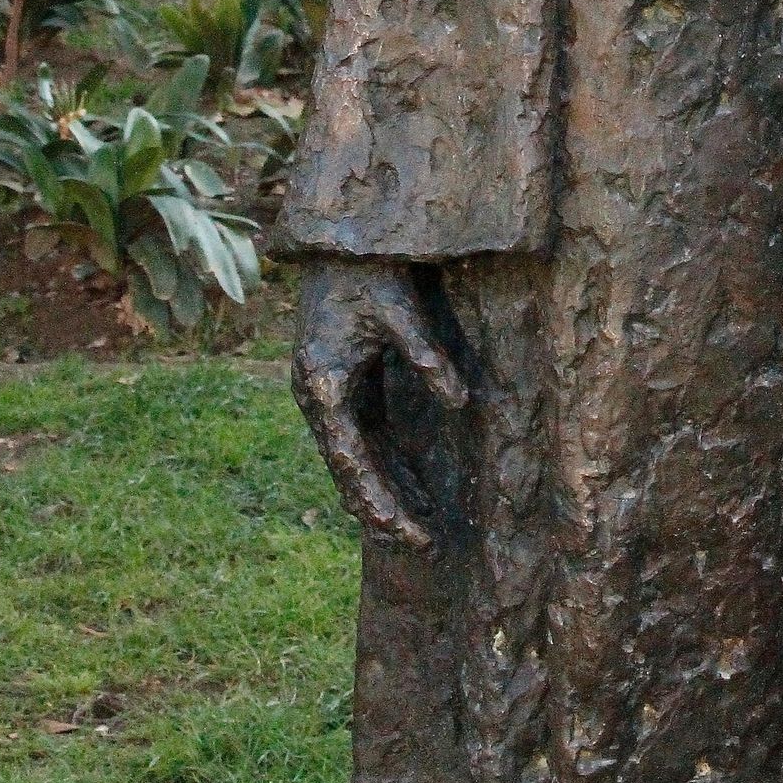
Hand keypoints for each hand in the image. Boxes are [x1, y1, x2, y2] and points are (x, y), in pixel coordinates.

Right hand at [292, 260, 467, 550]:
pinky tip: (410, 487)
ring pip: (359, 456)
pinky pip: (367, 433)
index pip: (352, 458)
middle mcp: (320, 396)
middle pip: (352, 468)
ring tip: (419, 529)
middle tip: (422, 544)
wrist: (340, 237)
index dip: (379, 498)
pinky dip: (387, 462)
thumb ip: (427, 354)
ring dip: (386, 490)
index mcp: (325, 383)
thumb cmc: (368, 268)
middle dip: (383, 509)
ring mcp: (330, 392)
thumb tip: (462, 403)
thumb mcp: (400, 306)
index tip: (406, 530)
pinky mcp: (346, 382)